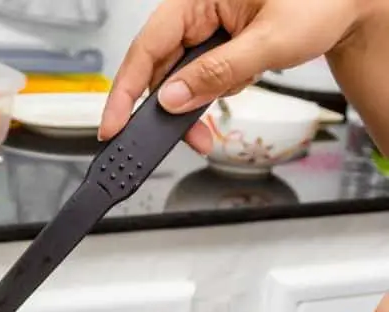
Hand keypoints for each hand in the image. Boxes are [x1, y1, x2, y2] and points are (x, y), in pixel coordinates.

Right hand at [98, 0, 365, 152]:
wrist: (353, 3)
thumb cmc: (322, 0)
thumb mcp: (269, 41)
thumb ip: (217, 72)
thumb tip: (172, 99)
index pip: (147, 47)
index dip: (124, 90)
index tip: (112, 125)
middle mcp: (196, 12)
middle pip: (158, 69)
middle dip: (165, 110)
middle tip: (169, 142)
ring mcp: (206, 30)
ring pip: (177, 80)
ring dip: (189, 109)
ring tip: (208, 131)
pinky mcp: (216, 46)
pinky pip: (197, 79)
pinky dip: (206, 99)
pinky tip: (230, 93)